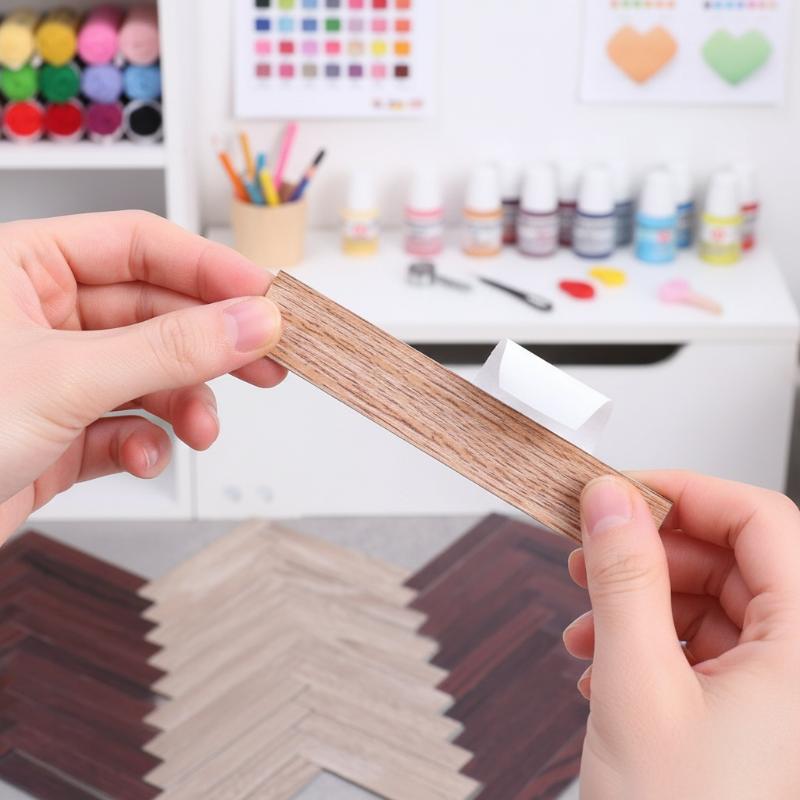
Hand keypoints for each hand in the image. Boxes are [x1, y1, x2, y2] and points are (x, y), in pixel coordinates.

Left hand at [0, 211, 284, 536]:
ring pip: (148, 373)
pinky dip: (145, 443)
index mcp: (22, 267)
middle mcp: (40, 316)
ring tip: (201, 430)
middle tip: (267, 360)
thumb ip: (169, 349)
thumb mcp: (66, 378)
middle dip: (210, 343)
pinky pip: (125, 424)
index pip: (139, 245)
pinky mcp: (58, 432)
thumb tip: (251, 322)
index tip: (265, 299)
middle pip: (155, 312)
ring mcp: (53, 376)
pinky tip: (143, 458)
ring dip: (183, 403)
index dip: (209, 269)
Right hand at [564, 471, 799, 798]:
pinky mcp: (752, 716)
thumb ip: (623, 577)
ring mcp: (782, 692)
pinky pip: (703, 647)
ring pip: (713, 603)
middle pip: (733, 558)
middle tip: (589, 551)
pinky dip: (649, 641)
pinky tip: (604, 661)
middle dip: (651, 550)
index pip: (762, 519)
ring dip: (641, 600)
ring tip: (586, 619)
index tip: (621, 490)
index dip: (686, 492)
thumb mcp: (638, 686)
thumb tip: (609, 498)